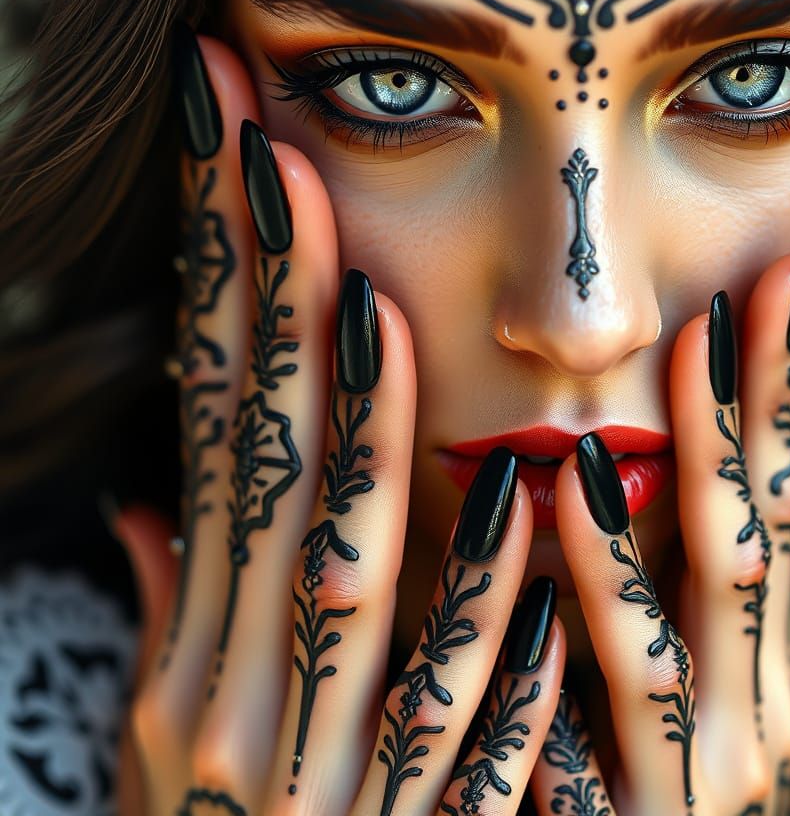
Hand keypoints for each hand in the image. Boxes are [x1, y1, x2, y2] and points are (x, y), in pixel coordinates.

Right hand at [114, 29, 566, 814]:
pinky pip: (451, 708)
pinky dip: (480, 605)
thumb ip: (180, 607)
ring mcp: (306, 765)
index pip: (217, 425)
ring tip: (379, 304)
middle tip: (275, 160)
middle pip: (261, 464)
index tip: (231, 155)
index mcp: (202, 638)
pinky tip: (521, 507)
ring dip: (366, 431)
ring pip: (347, 565)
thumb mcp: (178, 735)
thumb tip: (149, 501)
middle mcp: (230, 689)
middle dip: (266, 309)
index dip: (217, 288)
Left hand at [527, 0, 789, 815]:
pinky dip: (612, 565)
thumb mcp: (611, 557)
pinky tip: (583, 478)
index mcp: (753, 541)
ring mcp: (737, 700)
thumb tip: (636, 338)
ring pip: (748, 533)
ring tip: (733, 296)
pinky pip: (638, 662)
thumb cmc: (588, 696)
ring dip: (741, 410)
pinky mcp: (669, 784)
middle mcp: (770, 608)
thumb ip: (626, 462)